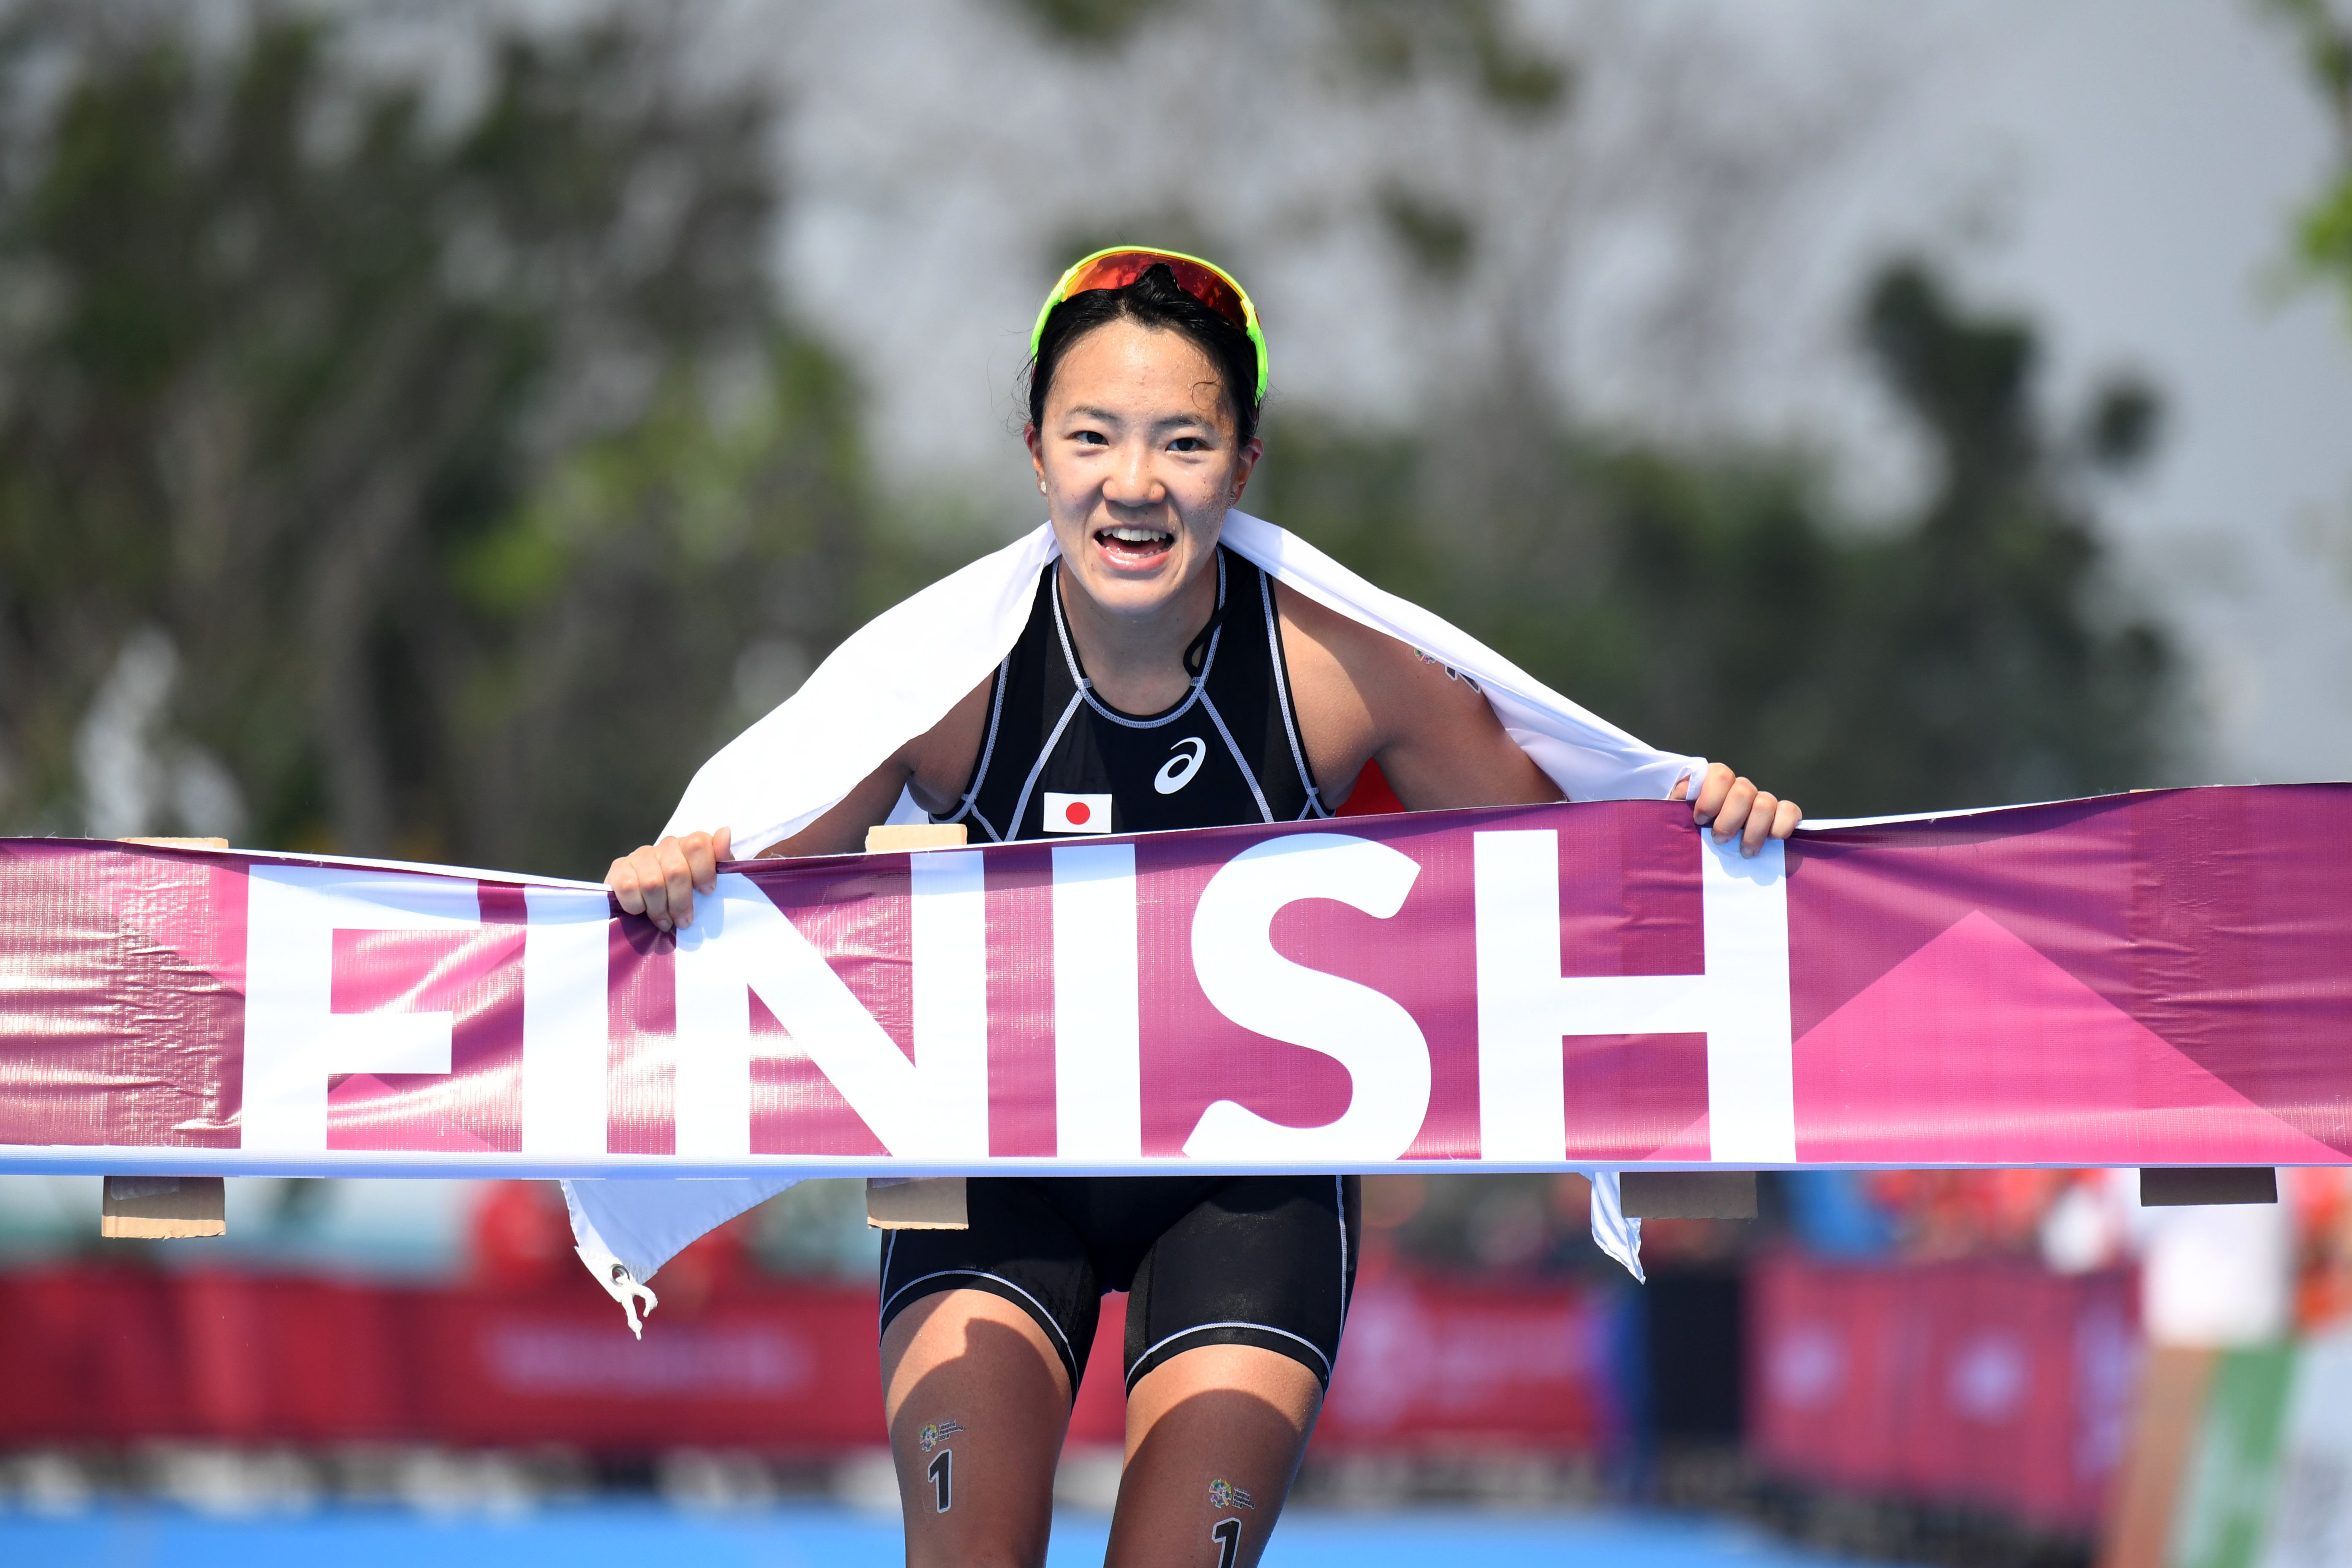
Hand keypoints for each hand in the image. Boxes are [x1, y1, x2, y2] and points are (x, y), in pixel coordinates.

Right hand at [608, 827, 731, 931]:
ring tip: (665, 922)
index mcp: (690, 844)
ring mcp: (641, 855)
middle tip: (684, 921)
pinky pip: (628, 887)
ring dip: (660, 910)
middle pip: (676, 871)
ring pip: (653, 883)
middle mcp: (666, 845)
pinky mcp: (619, 868)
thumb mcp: (711, 878)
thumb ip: (721, 859)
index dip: (704, 871)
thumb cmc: (688, 890)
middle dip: (681, 903)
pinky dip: (637, 905)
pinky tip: (642, 911)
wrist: (649, 898)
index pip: (698, 844)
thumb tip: (724, 832)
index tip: (707, 892)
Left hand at [1673, 763, 1800, 856]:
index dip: (1711, 799)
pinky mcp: (1780, 816)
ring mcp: (1761, 801)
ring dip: (1754, 832)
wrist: (1699, 853)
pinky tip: (1770, 840)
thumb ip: (1676, 804)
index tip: (1699, 821)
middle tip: (1719, 839)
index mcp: (1714, 782)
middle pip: (1744, 790)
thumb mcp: (1674, 820)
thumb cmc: (1687, 835)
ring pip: (1766, 803)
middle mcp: (1739, 788)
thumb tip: (1684, 794)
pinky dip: (1782, 827)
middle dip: (1730, 820)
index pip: (1721, 774)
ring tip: (1744, 851)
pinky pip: (1790, 811)